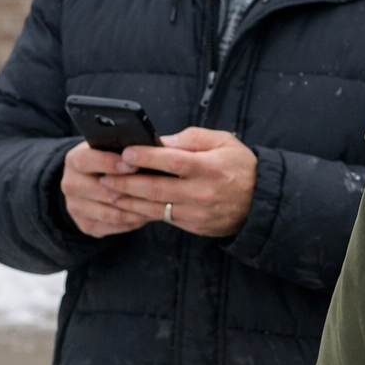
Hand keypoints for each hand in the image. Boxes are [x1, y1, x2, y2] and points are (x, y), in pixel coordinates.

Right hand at [61, 142, 150, 237]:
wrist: (90, 180)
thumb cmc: (109, 159)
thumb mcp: (111, 147)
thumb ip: (124, 148)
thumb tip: (149, 150)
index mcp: (74, 160)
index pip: (86, 161)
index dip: (110, 164)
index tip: (134, 165)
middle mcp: (70, 184)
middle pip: (101, 191)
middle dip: (130, 191)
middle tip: (156, 190)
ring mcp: (75, 207)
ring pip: (110, 213)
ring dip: (136, 210)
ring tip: (158, 204)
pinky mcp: (85, 225)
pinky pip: (113, 226)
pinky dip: (133, 221)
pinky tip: (148, 214)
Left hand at [98, 127, 258, 238]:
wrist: (260, 202)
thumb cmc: (241, 166)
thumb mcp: (224, 142)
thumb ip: (193, 138)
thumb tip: (163, 141)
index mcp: (210, 167)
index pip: (172, 161)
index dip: (146, 157)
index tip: (125, 152)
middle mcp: (202, 192)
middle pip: (156, 188)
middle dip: (126, 183)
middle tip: (104, 177)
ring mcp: (197, 213)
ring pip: (154, 208)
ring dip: (128, 201)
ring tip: (108, 193)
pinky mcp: (194, 226)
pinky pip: (163, 219)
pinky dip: (143, 212)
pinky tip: (129, 204)